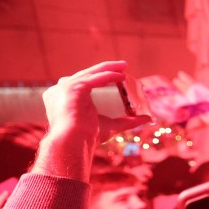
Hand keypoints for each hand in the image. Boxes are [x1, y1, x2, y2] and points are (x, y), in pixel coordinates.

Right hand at [33, 61, 150, 180]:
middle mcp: (60, 90)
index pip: (84, 82)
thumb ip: (128, 120)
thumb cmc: (87, 137)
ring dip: (108, 68)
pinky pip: (92, 79)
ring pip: (90, 73)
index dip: (101, 76)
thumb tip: (148, 118)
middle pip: (87, 74)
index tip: (118, 75)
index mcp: (63, 98)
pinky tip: (120, 75)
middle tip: (124, 66)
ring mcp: (64, 88)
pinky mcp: (71, 88)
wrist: (74, 143)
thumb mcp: (112, 125)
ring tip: (124, 66)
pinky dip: (107, 76)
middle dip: (107, 68)